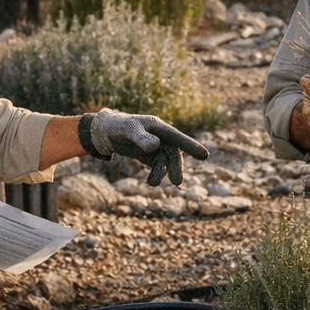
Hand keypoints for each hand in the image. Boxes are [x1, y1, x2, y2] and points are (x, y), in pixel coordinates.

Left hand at [82, 109, 209, 185]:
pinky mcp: (149, 155)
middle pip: (173, 153)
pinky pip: (157, 166)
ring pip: (165, 162)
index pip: (176, 137)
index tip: (205, 156)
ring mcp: (155, 146)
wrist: (105, 132)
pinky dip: (156, 174)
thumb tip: (156, 146)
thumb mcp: (127, 131)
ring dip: (162, 173)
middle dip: (175, 167)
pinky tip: (151, 182)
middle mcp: (160, 136)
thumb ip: (141, 138)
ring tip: (152, 183)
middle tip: (177, 182)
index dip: (190, 146)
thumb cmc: (117, 126)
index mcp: (158, 127)